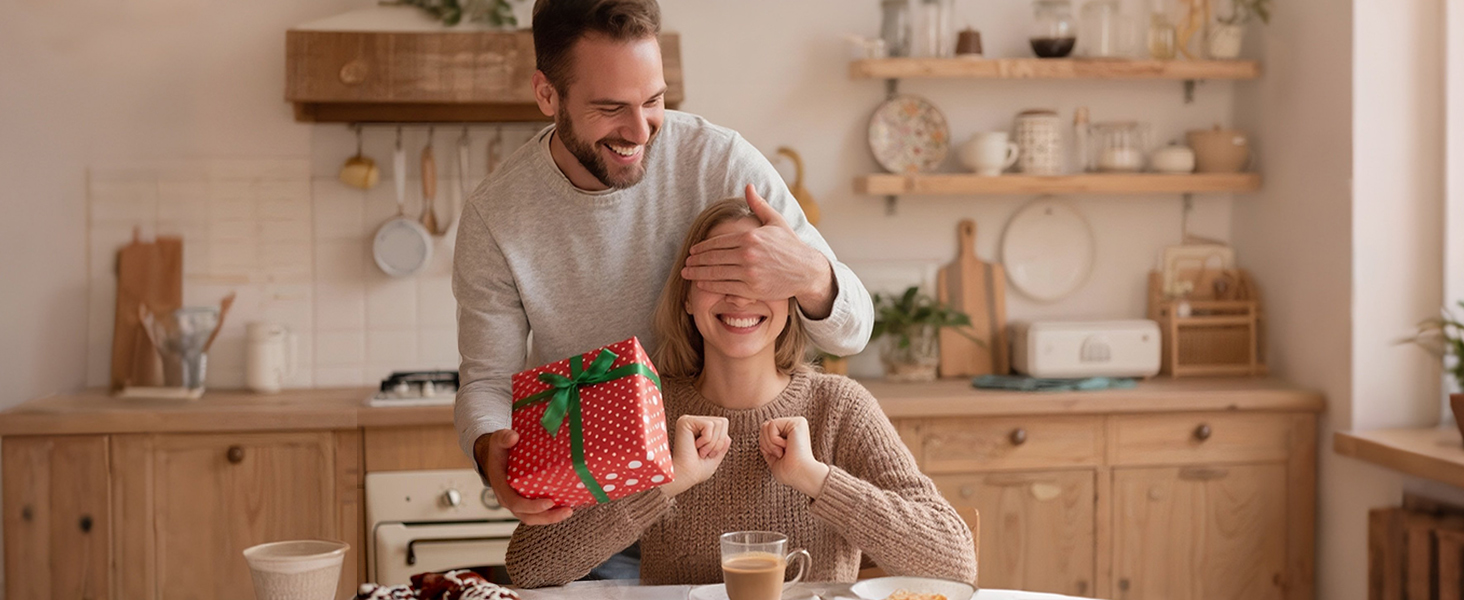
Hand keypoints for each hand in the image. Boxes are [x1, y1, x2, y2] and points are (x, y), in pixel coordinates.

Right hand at [475, 430, 572, 524]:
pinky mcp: (526, 502)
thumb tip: (514, 437)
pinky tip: (566, 506)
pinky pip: (537, 513)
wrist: (495, 457)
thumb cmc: (499, 450)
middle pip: (527, 516)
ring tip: (569, 511)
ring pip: (533, 518)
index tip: (549, 502)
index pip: (515, 502)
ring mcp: (517, 503)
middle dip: (547, 516)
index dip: (532, 506)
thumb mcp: (498, 440)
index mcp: (501, 486)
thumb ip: (504, 438)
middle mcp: (508, 499)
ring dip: (551, 517)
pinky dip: (551, 512)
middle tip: (566, 510)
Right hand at [660, 415, 731, 496]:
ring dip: (712, 443)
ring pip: (718, 423)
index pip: (723, 424)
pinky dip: (706, 440)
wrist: (686, 476)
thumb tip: (724, 422)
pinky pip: (709, 425)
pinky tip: (695, 446)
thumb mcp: (716, 454)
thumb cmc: (697, 470)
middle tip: (704, 453)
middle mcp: (694, 422)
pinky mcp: (685, 421)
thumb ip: (723, 440)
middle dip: (719, 442)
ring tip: (700, 451)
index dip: (722, 441)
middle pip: (723, 422)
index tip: (708, 454)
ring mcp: (688, 420)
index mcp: (700, 429)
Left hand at [682, 185, 834, 317]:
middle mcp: (748, 254)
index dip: (702, 247)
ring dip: (698, 274)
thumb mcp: (775, 221)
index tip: (692, 251)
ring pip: (716, 273)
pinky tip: (701, 284)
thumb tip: (748, 186)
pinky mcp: (753, 289)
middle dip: (696, 261)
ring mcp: (750, 273)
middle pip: (714, 258)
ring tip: (687, 274)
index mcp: (750, 236)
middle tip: (685, 263)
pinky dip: (711, 286)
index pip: (719, 241)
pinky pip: (726, 287)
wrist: (807, 270)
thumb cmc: (790, 245)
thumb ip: (758, 205)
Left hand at [759, 417, 830, 496]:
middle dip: (766, 444)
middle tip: (780, 454)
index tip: (779, 457)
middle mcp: (794, 427)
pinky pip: (772, 425)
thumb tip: (762, 435)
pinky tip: (787, 447)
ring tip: (783, 451)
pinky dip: (774, 440)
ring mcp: (797, 423)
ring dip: (771, 444)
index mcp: (790, 435)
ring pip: (766, 425)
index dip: (765, 446)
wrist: (799, 475)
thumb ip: (768, 445)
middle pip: (764, 427)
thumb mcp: (773, 458)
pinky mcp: (797, 422)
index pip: (765, 432)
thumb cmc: (789, 473)